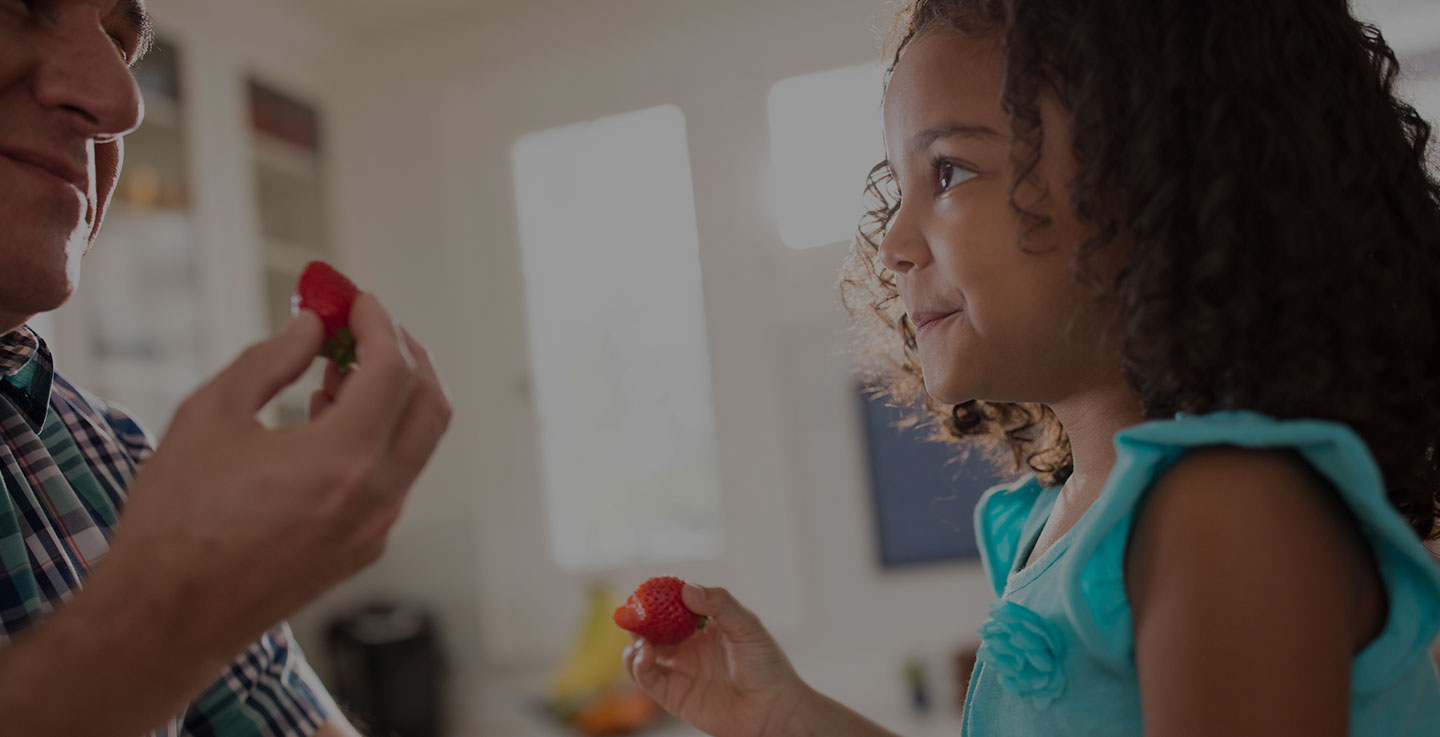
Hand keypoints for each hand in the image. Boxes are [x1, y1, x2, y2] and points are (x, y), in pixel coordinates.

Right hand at [103, 292, 451, 658]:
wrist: (166, 617)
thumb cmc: (176, 516)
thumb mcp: (211, 415)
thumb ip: (271, 359)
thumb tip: (312, 325)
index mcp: (342, 460)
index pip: (392, 369)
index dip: (378, 323)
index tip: (356, 298)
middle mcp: (375, 497)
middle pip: (429, 404)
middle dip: (405, 354)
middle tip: (366, 327)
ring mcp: (376, 529)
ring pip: (416, 444)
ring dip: (393, 396)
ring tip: (337, 367)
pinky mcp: (364, 551)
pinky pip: (392, 477)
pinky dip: (377, 436)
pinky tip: (326, 420)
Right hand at [624, 584, 811, 736]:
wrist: (773, 710)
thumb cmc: (767, 665)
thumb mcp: (747, 626)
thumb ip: (719, 604)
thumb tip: (687, 589)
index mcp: (704, 627)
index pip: (674, 607)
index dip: (659, 598)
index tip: (647, 590)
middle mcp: (688, 647)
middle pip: (653, 629)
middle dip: (639, 620)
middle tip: (632, 612)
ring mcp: (679, 671)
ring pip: (643, 653)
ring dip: (634, 642)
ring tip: (641, 638)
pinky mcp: (673, 696)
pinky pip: (647, 678)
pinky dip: (638, 665)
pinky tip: (644, 653)